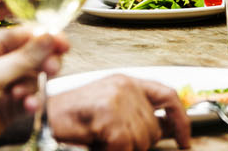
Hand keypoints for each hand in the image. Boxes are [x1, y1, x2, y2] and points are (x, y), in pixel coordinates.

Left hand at [0, 27, 68, 144]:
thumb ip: (25, 56)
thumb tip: (49, 36)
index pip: (22, 34)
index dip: (45, 38)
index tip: (64, 44)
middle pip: (31, 55)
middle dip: (42, 64)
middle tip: (52, 69)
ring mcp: (1, 84)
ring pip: (32, 77)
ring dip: (31, 87)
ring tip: (22, 96)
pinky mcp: (7, 104)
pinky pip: (28, 97)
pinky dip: (30, 101)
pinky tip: (27, 107)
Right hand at [47, 74, 190, 150]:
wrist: (42, 118)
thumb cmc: (72, 118)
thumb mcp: (110, 110)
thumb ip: (136, 114)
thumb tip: (165, 131)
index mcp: (128, 82)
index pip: (169, 97)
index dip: (181, 120)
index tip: (185, 140)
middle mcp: (126, 86)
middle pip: (154, 128)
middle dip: (139, 144)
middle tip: (114, 143)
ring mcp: (117, 98)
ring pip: (141, 140)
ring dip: (123, 149)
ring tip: (102, 141)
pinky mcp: (108, 113)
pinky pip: (124, 145)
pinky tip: (99, 146)